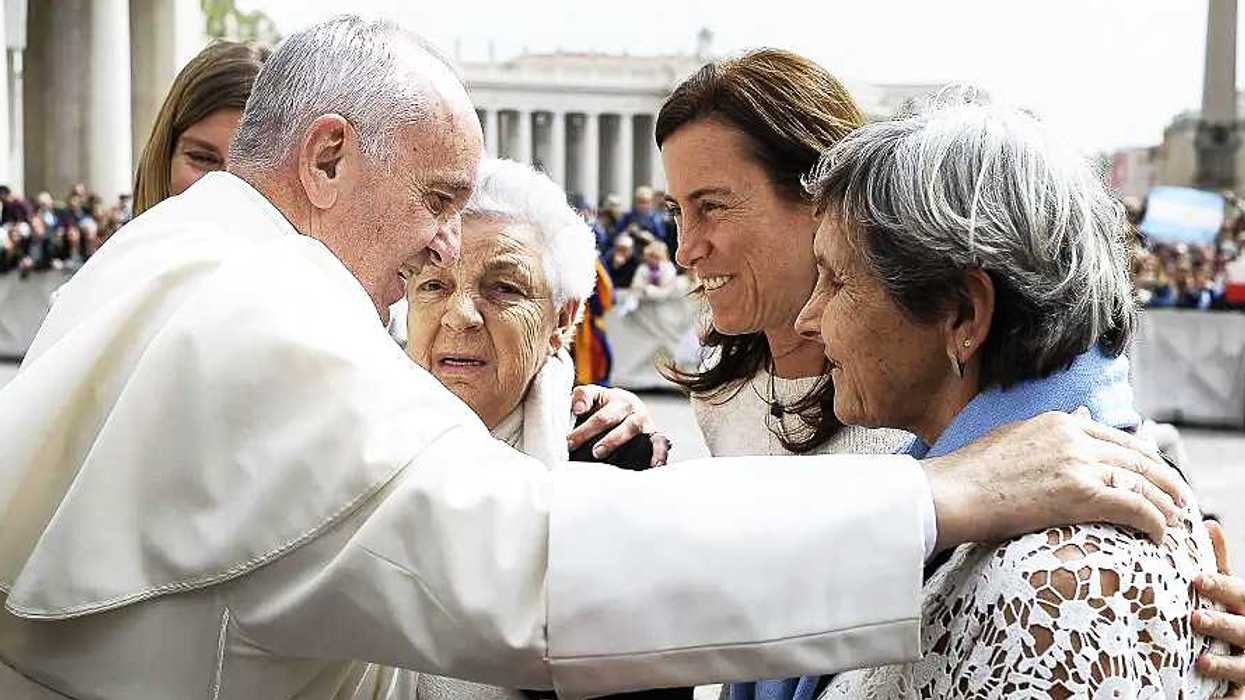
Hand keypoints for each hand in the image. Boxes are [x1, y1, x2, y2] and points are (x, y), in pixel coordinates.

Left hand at [566, 385, 668, 466]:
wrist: (631, 412)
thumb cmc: (606, 409)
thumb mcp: (591, 398)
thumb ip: (580, 399)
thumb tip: (577, 408)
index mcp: (611, 396)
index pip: (591, 397)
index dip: (580, 407)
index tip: (569, 422)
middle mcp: (629, 405)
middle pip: (609, 415)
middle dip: (591, 430)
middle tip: (575, 444)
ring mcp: (643, 420)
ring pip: (631, 427)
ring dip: (615, 440)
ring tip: (599, 454)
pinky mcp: (654, 435)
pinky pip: (659, 443)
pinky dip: (658, 453)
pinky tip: (652, 465)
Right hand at [923, 409, 1188, 551]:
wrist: (949, 493)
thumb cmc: (968, 474)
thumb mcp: (1011, 437)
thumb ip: (1049, 431)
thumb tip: (1079, 414)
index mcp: (1057, 421)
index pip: (1118, 437)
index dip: (1144, 457)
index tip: (1154, 475)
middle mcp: (1073, 436)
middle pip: (1138, 456)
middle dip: (1165, 479)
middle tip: (1178, 499)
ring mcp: (1078, 463)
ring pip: (1143, 481)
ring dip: (1165, 503)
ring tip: (1173, 520)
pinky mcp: (1080, 493)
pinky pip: (1135, 506)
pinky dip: (1154, 520)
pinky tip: (1158, 534)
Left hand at [1194, 520, 1244, 696]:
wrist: (1242, 667)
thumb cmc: (1234, 619)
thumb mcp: (1231, 593)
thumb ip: (1220, 565)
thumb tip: (1209, 524)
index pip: (1241, 595)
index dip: (1221, 587)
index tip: (1197, 579)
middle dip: (1223, 624)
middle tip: (1196, 618)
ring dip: (1226, 664)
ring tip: (1202, 662)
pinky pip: (1239, 696)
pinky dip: (1231, 699)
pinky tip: (1217, 699)